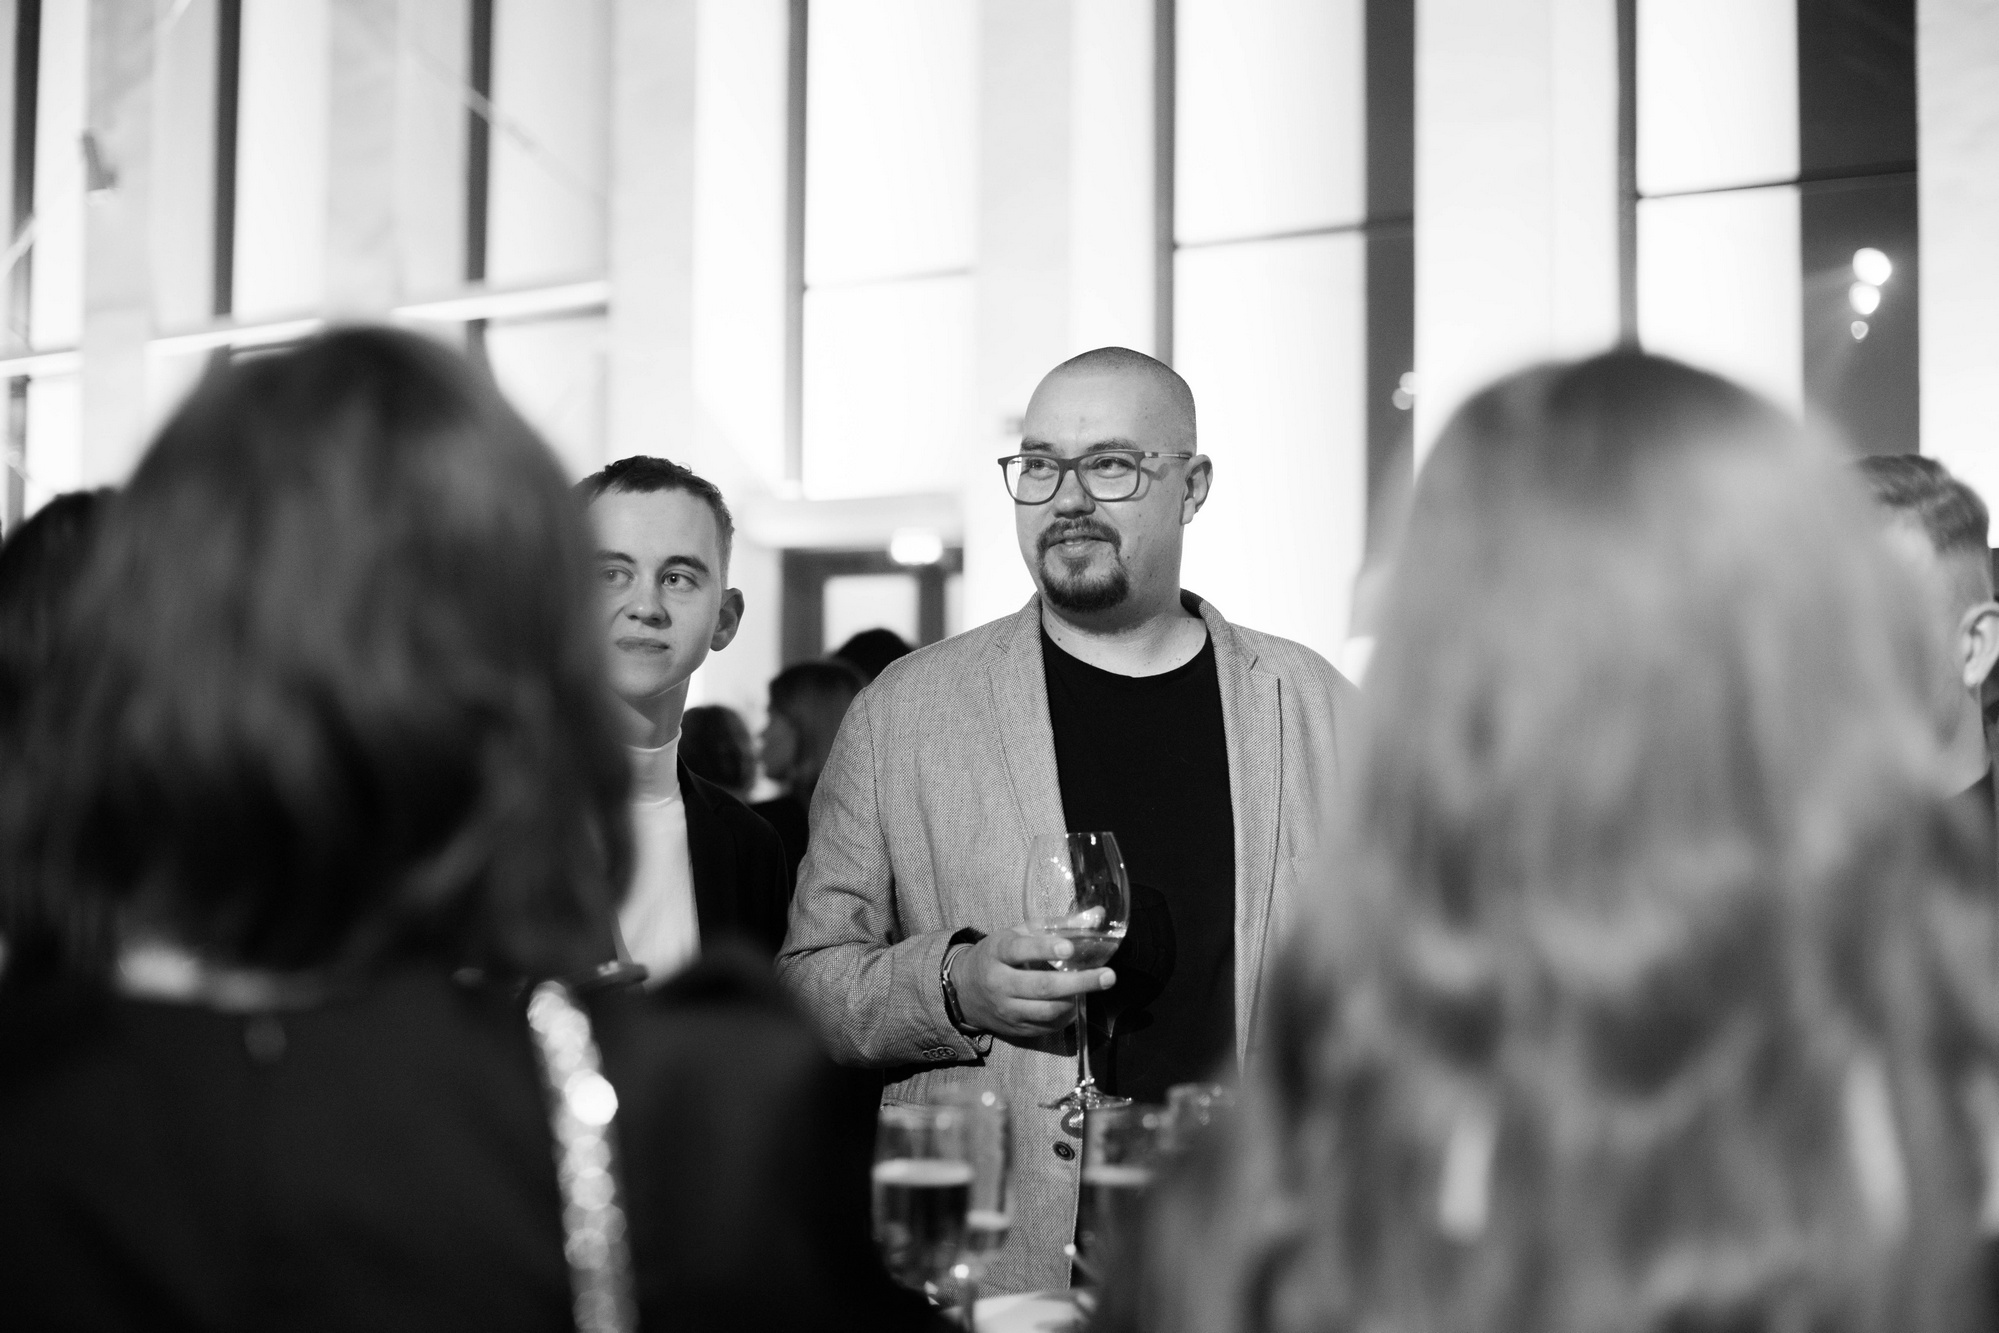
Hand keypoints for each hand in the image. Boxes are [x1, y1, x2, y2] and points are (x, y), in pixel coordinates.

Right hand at [951, 927, 1115, 1041]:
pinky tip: (1076, 1003)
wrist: (964, 989)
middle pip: (1041, 986)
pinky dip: (1066, 1016)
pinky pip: (1046, 1027)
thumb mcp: (1021, 933)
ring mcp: (1006, 1009)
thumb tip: (1099, 915)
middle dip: (1078, 982)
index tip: (1069, 948)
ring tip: (1095, 986)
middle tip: (1108, 976)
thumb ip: (1060, 924)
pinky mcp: (1014, 1029)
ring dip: (1075, 1000)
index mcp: (998, 952)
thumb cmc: (999, 954)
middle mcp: (999, 983)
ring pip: (1046, 1011)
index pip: (1019, 950)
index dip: (1044, 949)